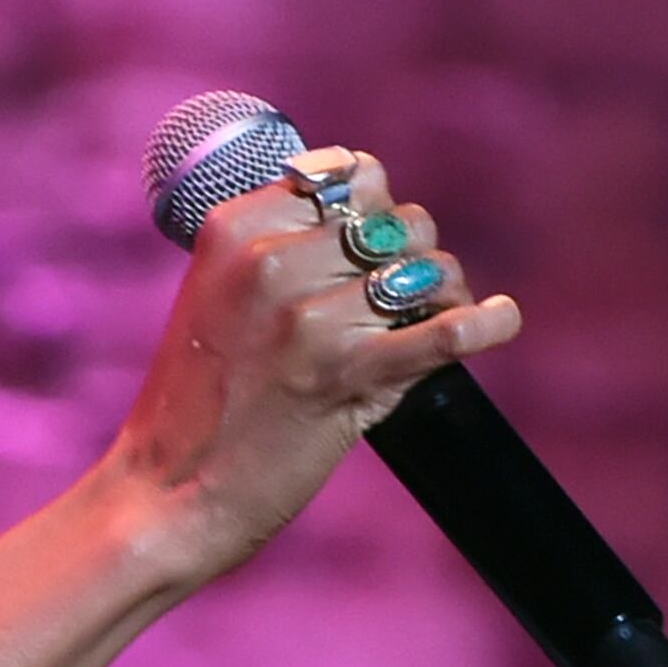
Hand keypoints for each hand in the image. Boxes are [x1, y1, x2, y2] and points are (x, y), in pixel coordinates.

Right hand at [101, 148, 524, 589]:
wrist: (167, 489)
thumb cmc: (203, 396)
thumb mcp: (219, 294)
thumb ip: (287, 245)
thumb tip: (390, 217)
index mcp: (234, 228)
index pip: (349, 176)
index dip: (374, 209)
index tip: (367, 247)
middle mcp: (268, 260)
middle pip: (396, 222)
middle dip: (412, 255)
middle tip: (397, 302)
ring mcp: (306, 317)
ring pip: (429, 271)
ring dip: (444, 296)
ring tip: (425, 328)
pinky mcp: (344, 374)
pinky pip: (445, 333)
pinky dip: (486, 325)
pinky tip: (500, 320)